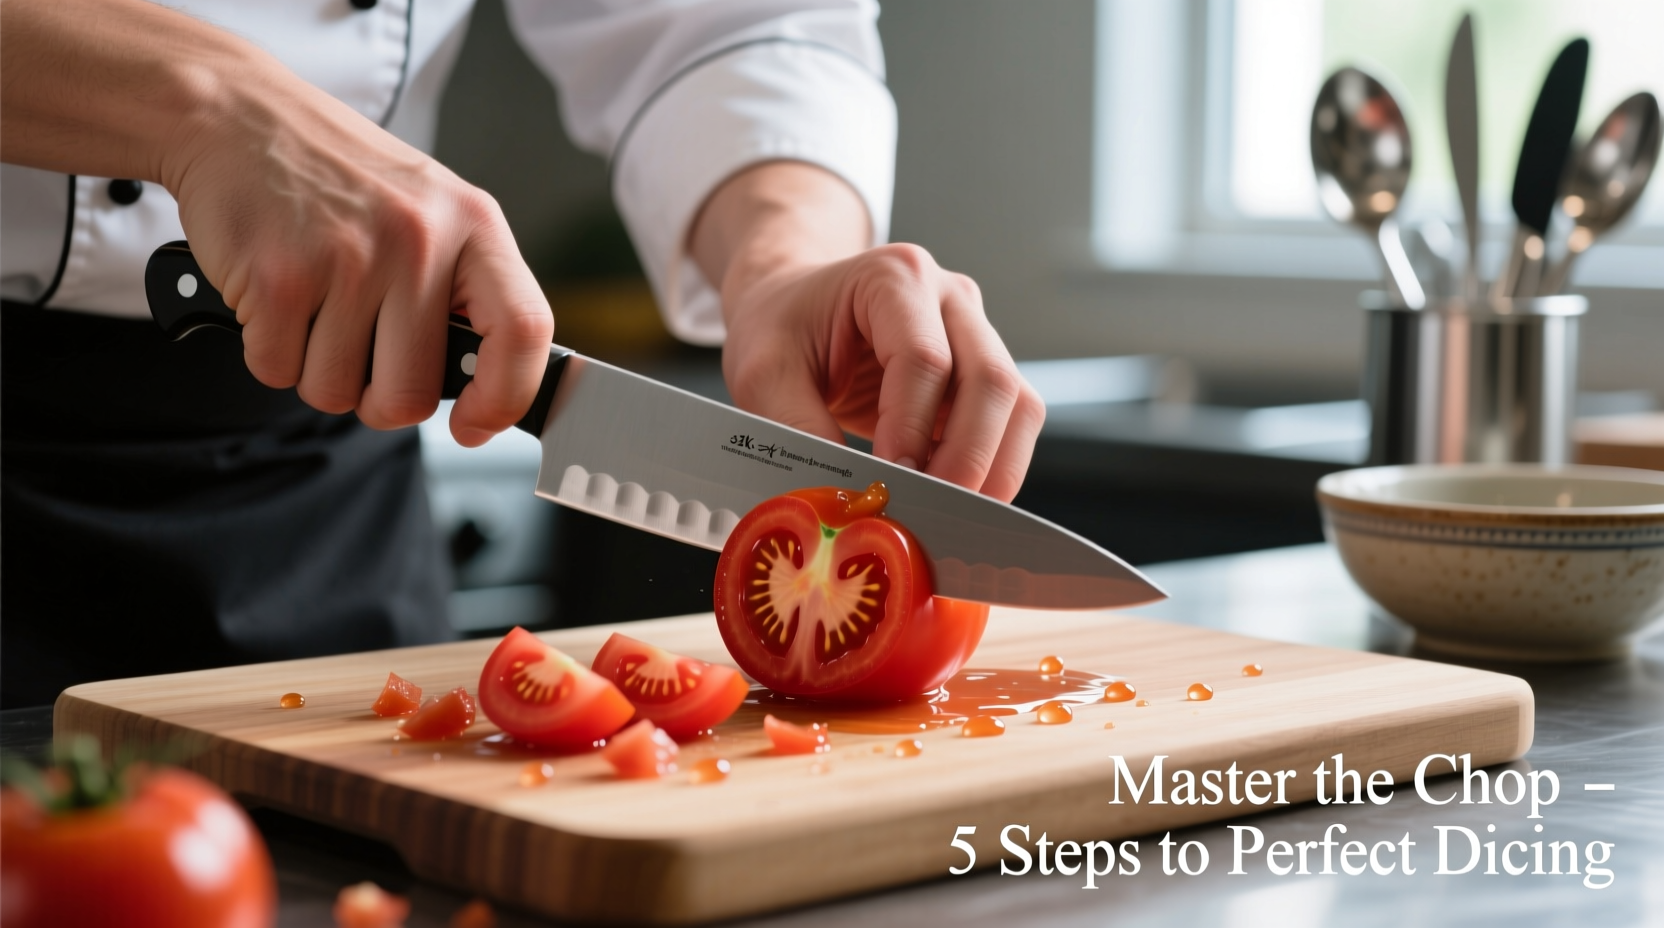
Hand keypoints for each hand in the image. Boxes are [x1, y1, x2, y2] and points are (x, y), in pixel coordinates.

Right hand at [168, 76, 552, 444]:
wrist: (239, 116)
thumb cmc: (343, 177)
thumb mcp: (432, 211)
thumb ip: (465, 291)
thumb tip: (486, 391)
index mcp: (474, 225)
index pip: (523, 330)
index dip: (506, 397)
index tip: (474, 424)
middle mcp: (419, 240)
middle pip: (410, 395)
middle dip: (378, 399)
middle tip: (362, 353)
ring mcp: (348, 259)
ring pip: (337, 392)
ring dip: (318, 370)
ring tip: (316, 304)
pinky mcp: (278, 278)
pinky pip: (278, 371)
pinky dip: (270, 351)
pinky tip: (277, 296)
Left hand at [692, 163, 1043, 501]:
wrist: (796, 308)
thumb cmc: (782, 328)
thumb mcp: (763, 373)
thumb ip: (796, 427)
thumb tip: (845, 496)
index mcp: (894, 277)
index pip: (926, 358)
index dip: (913, 429)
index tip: (891, 481)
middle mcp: (950, 298)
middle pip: (991, 380)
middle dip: (966, 458)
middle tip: (929, 512)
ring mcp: (976, 332)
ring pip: (1017, 405)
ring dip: (992, 469)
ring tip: (945, 513)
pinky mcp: (984, 372)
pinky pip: (1012, 424)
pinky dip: (991, 468)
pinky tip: (952, 497)